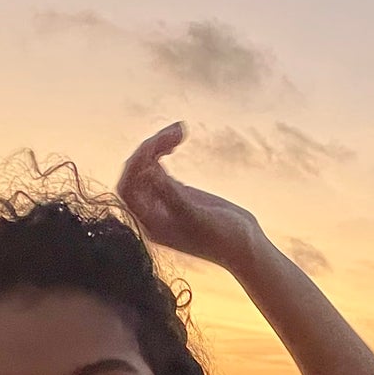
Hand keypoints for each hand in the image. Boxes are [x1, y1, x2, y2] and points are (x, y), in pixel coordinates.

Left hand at [117, 122, 261, 270]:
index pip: (128, 190)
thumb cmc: (223, 238)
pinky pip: (159, 166)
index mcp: (150, 224)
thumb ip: (171, 195)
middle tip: (176, 132)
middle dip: (150, 149)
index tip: (155, 149)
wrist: (245, 246)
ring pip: (147, 166)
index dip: (135, 166)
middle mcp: (152, 213)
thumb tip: (147, 172)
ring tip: (181, 128)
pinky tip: (178, 138)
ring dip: (158, 144)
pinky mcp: (176, 192)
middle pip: (136, 174)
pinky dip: (165, 149)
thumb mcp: (196, 216)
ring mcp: (163, 201)